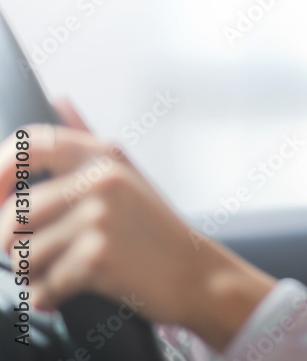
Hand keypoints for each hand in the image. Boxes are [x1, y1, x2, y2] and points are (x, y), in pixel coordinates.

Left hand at [0, 99, 277, 352]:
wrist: (198, 274)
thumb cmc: (155, 230)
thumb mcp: (126, 176)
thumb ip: (86, 141)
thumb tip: (59, 98)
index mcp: (103, 156)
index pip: (28, 145)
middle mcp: (101, 179)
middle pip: (14, 214)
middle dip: (12, 245)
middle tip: (34, 259)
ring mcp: (101, 216)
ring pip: (24, 253)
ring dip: (32, 276)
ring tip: (57, 276)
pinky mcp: (98, 255)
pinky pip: (43, 285)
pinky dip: (48, 298)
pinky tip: (66, 295)